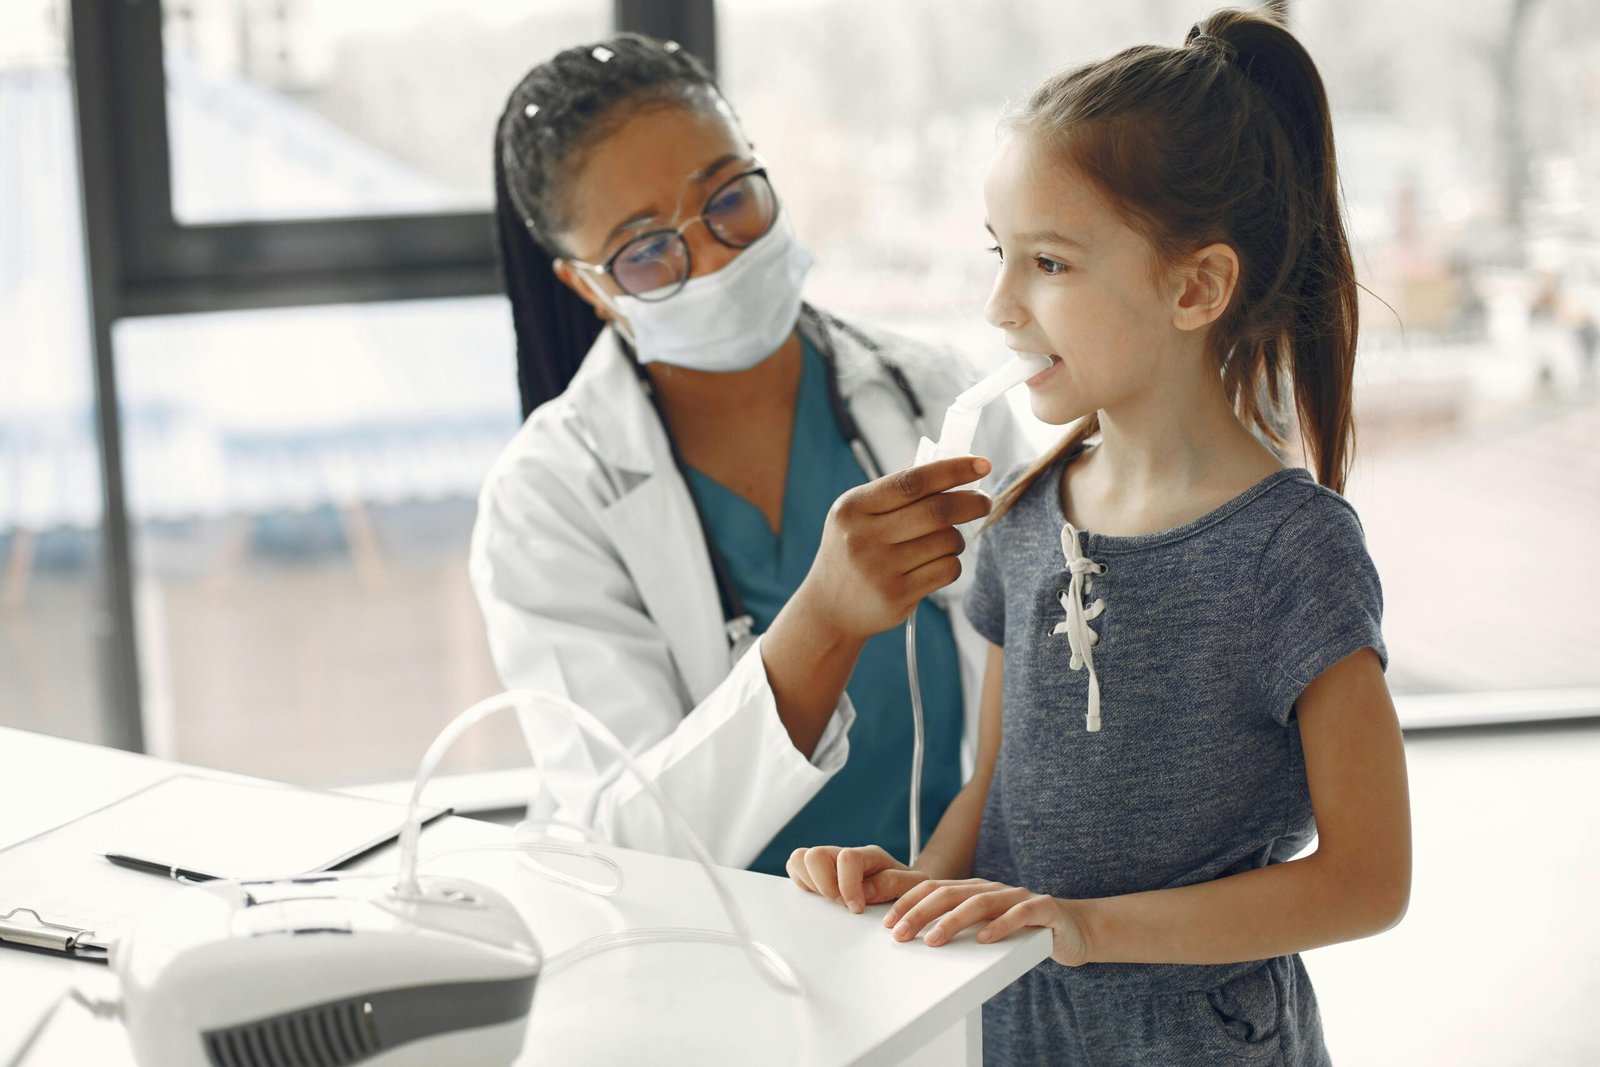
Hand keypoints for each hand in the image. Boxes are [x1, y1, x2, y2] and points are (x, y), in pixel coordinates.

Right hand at [786, 845, 928, 913]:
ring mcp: (829, 861)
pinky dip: (802, 884)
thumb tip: (864, 889)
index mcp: (870, 855)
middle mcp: (846, 854)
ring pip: (800, 858)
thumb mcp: (912, 887)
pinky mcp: (816, 872)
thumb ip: (894, 884)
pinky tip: (821, 898)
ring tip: (829, 900)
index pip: (848, 858)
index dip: (848, 885)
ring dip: (811, 884)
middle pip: (816, 854)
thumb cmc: (907, 889)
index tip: (855, 908)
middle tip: (840, 903)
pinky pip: (795, 867)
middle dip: (824, 885)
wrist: (904, 889)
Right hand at [794, 456, 992, 642]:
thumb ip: (894, 487)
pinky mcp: (896, 596)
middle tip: (984, 501)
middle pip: (937, 511)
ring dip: (957, 538)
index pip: (912, 481)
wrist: (829, 608)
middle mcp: (863, 537)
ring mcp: (879, 569)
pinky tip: (937, 564)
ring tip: (945, 541)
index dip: (952, 470)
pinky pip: (947, 570)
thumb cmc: (852, 551)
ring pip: (946, 541)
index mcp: (853, 508)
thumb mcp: (856, 515)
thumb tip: (944, 460)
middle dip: (971, 502)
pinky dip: (952, 563)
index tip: (982, 463)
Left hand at [881, 878, 1090, 965]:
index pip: (934, 889)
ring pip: (980, 902)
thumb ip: (958, 927)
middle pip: (949, 894)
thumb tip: (915, 940)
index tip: (887, 923)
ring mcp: (1019, 896)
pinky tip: (985, 939)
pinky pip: (1021, 914)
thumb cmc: (1024, 932)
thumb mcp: (986, 927)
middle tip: (898, 934)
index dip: (909, 903)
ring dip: (952, 921)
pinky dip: (1001, 925)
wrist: (1074, 930)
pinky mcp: (1044, 909)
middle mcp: (993, 888)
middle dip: (919, 912)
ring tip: (932, 940)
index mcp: (975, 890)